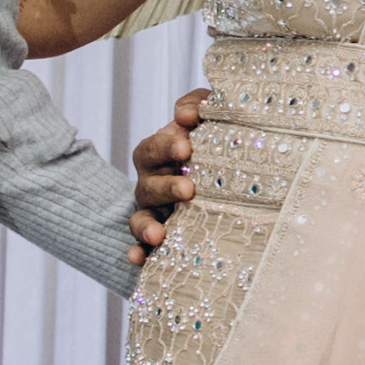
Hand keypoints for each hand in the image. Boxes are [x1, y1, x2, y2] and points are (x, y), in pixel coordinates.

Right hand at [127, 88, 206, 263]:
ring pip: (141, 218)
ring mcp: (154, 212)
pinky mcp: (159, 238)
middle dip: (166, 187)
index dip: (166, 146)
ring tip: (158, 234)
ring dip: (146, 225)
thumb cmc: (213, 144)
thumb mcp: (209, 119)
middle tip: (188, 189)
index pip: (154, 147)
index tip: (187, 145)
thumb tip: (188, 114)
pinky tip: (139, 259)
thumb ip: (200, 106)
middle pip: (148, 185)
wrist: (226, 181)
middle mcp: (152, 183)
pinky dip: (138, 253)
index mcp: (160, 154)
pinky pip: (142, 248)